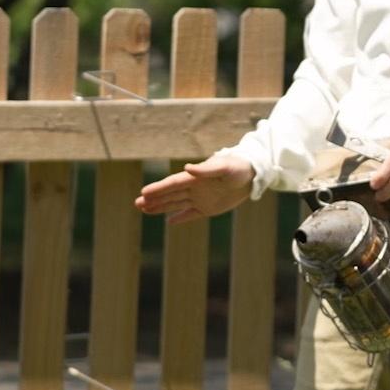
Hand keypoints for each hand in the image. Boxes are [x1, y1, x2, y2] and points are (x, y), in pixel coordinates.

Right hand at [135, 153, 253, 225]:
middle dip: (153, 199)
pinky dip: (180, 218)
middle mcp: (194, 188)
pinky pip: (191, 214)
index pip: (172, 184)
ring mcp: (200, 198)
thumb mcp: (224, 167)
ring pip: (176, 204)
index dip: (158, 188)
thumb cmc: (239, 168)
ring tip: (145, 209)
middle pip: (170, 195)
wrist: (253, 175)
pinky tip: (169, 222)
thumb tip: (187, 168)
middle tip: (137, 203)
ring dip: (161, 207)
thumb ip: (206, 169)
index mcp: (195, 178)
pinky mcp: (209, 208)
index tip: (143, 192)